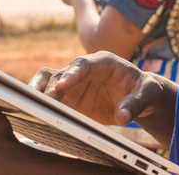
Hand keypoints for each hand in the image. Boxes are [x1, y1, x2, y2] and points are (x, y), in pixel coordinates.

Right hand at [28, 51, 163, 126]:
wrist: (139, 96)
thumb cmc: (144, 89)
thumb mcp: (148, 94)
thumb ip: (136, 103)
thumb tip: (122, 116)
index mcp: (103, 62)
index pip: (84, 65)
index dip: (72, 74)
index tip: (62, 85)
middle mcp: (84, 69)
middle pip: (60, 73)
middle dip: (51, 87)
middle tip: (45, 102)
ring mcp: (74, 82)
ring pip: (48, 80)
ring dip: (38, 90)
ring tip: (30, 104)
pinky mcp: (68, 96)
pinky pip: (49, 95)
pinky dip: (39, 102)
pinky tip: (34, 112)